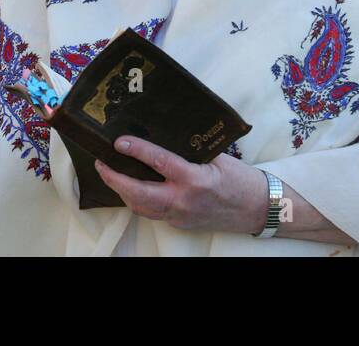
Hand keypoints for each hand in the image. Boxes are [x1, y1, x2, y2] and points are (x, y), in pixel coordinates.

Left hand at [94, 137, 267, 233]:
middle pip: (139, 193)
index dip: (137, 151)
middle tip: (100, 163)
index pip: (159, 162)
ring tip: (110, 174)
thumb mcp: (219, 158)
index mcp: (195, 179)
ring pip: (142, 207)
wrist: (258, 210)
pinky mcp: (180, 224)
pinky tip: (132, 188)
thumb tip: (166, 135)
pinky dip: (138, 200)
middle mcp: (184, 201)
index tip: (119, 142)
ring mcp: (180, 216)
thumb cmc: (242, 180)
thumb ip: (192, 150)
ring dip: (123, 192)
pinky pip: (153, 213)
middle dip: (115, 179)